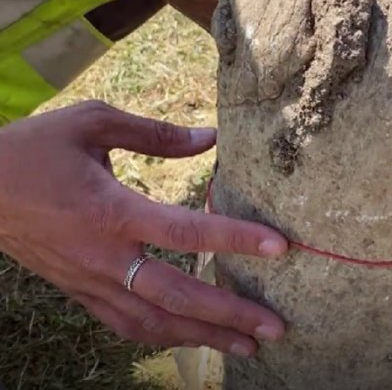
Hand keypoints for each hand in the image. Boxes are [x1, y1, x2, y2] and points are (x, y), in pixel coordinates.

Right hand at [0, 101, 287, 355]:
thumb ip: (155, 134)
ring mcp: (89, 281)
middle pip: (177, 295)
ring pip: (153, 322)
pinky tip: (189, 338)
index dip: (235, 239)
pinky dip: (162, 335)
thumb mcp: (93, 122)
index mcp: (112, 210)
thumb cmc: (34, 149)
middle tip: (275, 328)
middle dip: (230, 316)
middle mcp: (104, 256)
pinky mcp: (78, 291)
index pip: (186, 230)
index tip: (280, 248)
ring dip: (202, 337)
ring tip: (246, 346)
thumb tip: (210, 138)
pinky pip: (124, 324)